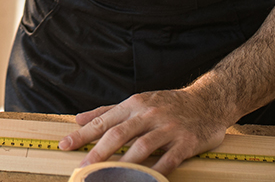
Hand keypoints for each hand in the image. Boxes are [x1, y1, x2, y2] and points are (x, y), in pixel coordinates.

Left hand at [59, 89, 233, 173]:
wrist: (209, 101)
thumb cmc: (168, 104)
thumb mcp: (138, 101)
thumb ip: (107, 111)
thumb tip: (78, 118)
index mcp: (134, 105)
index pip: (104, 121)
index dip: (83, 134)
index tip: (65, 146)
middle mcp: (149, 115)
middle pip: (119, 134)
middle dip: (98, 152)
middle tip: (83, 167)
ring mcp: (168, 128)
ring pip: (142, 148)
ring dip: (124, 165)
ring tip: (109, 178)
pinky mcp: (185, 142)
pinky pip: (168, 160)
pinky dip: (155, 172)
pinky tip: (145, 181)